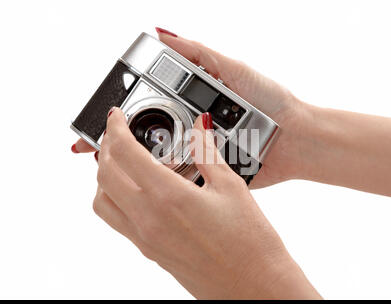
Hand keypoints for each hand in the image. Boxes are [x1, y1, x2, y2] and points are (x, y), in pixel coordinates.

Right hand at [72, 28, 307, 188]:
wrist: (294, 138)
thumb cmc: (268, 100)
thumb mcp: (231, 68)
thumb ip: (196, 53)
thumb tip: (160, 32)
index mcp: (190, 103)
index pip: (146, 105)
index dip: (120, 113)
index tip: (98, 119)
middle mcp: (190, 128)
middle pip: (147, 135)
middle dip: (118, 141)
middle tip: (95, 147)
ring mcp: (198, 153)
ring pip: (159, 161)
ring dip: (135, 164)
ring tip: (111, 167)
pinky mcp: (209, 175)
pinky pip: (182, 180)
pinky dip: (163, 182)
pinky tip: (143, 183)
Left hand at [92, 107, 319, 298]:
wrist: (254, 286)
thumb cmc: (250, 243)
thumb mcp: (231, 187)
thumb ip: (207, 152)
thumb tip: (200, 128)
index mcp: (168, 197)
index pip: (124, 152)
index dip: (116, 128)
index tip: (117, 117)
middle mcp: (148, 219)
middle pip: (104, 174)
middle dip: (106, 147)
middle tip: (118, 133)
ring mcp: (145, 239)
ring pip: (102, 200)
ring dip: (104, 176)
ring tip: (122, 161)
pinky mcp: (149, 251)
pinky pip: (116, 220)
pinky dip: (114, 198)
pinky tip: (137, 190)